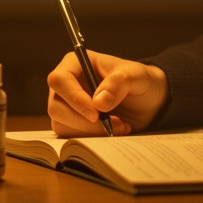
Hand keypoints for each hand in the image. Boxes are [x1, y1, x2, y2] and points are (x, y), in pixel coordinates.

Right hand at [46, 50, 167, 135]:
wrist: (146, 100)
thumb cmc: (138, 80)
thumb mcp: (136, 75)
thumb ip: (119, 83)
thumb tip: (99, 102)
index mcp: (75, 64)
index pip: (59, 80)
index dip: (74, 98)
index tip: (95, 113)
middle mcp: (65, 85)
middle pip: (56, 107)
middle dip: (84, 122)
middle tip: (112, 124)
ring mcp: (65, 105)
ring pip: (61, 125)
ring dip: (90, 132)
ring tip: (119, 126)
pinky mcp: (70, 123)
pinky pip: (70, 136)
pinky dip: (91, 139)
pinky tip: (112, 131)